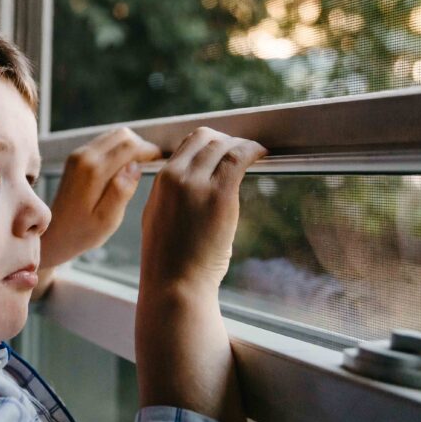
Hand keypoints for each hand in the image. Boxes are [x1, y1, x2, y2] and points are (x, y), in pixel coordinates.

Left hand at [33, 127, 160, 297]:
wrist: (53, 234)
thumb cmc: (82, 232)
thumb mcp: (107, 220)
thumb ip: (122, 191)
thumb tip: (135, 166)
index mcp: (93, 171)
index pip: (129, 146)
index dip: (149, 149)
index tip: (163, 159)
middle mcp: (84, 157)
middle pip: (122, 135)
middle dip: (141, 145)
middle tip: (154, 162)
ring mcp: (78, 155)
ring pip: (113, 136)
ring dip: (130, 146)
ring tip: (143, 165)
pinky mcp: (77, 158)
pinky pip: (104, 143)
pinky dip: (119, 149)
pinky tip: (126, 168)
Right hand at [140, 127, 266, 292]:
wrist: (174, 283)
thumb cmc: (169, 259)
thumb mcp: (158, 216)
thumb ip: (171, 194)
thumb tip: (189, 183)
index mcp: (161, 181)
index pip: (185, 144)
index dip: (207, 142)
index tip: (222, 148)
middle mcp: (175, 176)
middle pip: (204, 137)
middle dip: (224, 139)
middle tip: (240, 148)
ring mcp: (196, 183)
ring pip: (221, 144)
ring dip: (241, 143)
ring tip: (254, 150)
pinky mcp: (219, 194)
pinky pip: (238, 158)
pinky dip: (252, 150)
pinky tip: (262, 153)